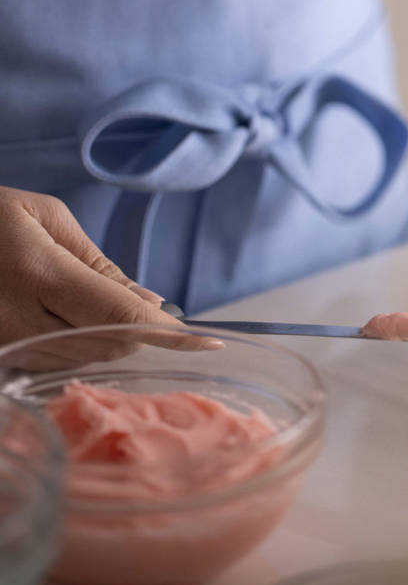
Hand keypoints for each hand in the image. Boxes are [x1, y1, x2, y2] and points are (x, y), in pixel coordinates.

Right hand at [0, 187, 207, 367]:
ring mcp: (4, 348)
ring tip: (114, 313)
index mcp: (39, 274)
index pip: (122, 318)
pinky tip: (81, 327)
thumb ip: (100, 265)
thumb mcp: (46, 217)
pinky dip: (81, 351)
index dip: (171, 334)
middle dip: (142, 334)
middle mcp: (19, 321)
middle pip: (109, 347)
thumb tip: (151, 304)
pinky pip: (55, 367)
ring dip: (113, 343)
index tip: (210, 339)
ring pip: (85, 363)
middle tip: (157, 313)